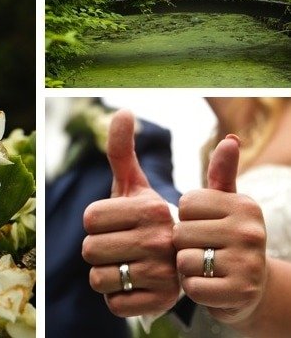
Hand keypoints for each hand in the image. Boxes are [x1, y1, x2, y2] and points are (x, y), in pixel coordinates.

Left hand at [82, 110, 179, 316]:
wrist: (186, 264)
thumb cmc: (148, 220)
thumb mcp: (136, 186)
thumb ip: (123, 151)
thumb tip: (123, 110)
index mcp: (152, 208)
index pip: (90, 218)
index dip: (97, 223)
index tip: (120, 224)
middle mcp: (161, 241)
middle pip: (90, 249)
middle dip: (100, 250)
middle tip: (124, 247)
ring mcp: (163, 275)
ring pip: (98, 278)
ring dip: (107, 275)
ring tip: (129, 266)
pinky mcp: (159, 304)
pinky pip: (113, 303)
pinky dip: (118, 298)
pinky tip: (135, 287)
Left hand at [173, 135, 266, 324]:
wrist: (249, 289)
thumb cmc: (227, 239)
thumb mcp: (225, 204)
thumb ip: (222, 173)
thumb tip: (231, 139)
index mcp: (244, 206)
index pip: (186, 204)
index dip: (186, 218)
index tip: (204, 226)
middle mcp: (251, 232)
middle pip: (182, 233)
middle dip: (184, 244)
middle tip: (204, 250)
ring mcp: (248, 264)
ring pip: (185, 260)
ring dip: (187, 268)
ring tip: (206, 267)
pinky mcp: (240, 293)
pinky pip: (192, 287)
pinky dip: (193, 288)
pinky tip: (208, 285)